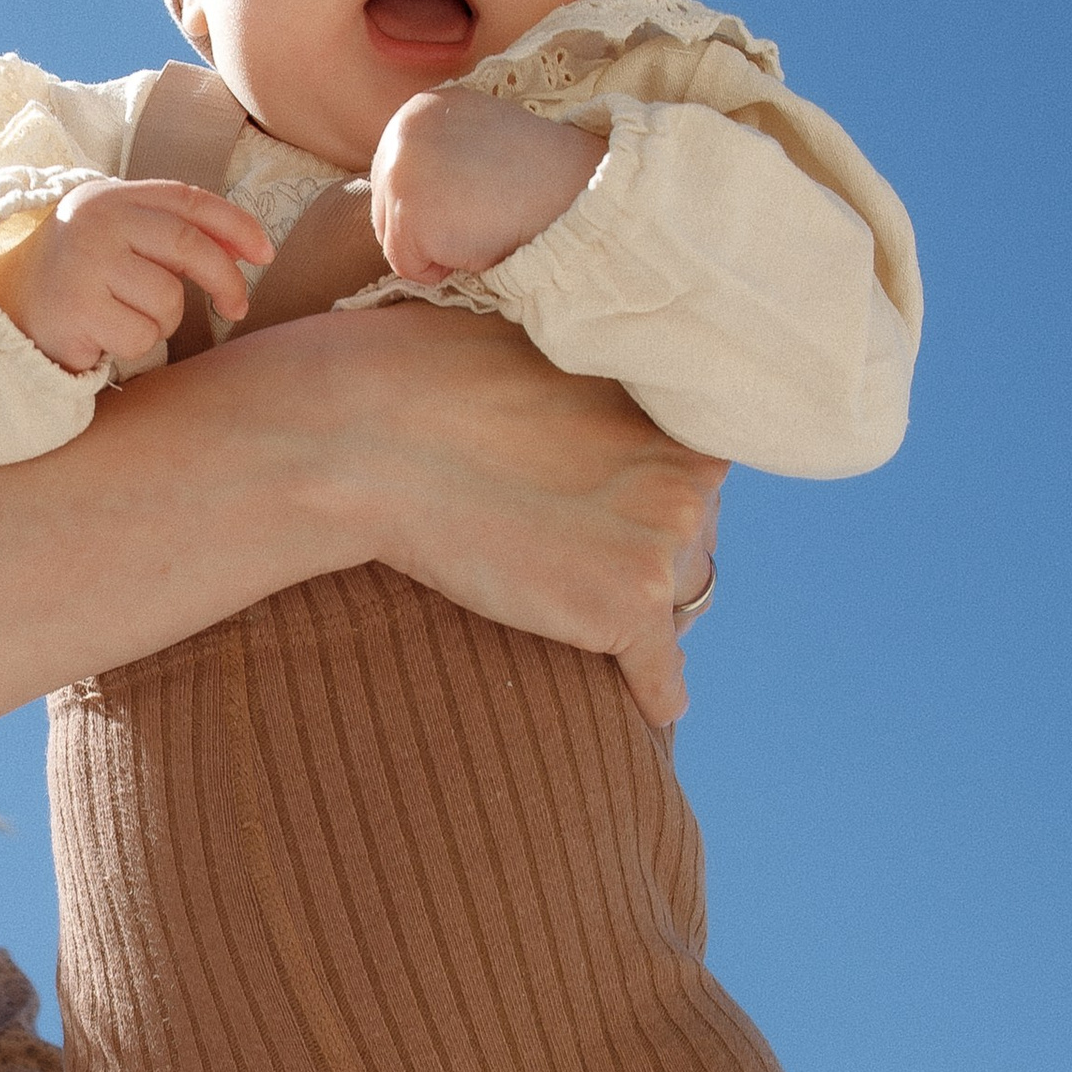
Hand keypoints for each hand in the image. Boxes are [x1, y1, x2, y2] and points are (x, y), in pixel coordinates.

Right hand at [0, 177, 273, 375]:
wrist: (6, 303)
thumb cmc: (82, 272)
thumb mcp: (121, 236)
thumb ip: (173, 232)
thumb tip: (250, 249)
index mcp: (113, 197)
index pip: (188, 200)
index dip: (235, 225)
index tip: (265, 254)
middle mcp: (97, 222)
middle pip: (187, 245)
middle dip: (224, 278)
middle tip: (236, 305)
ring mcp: (84, 265)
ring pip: (167, 300)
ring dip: (161, 320)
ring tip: (126, 316)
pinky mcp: (76, 310)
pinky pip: (139, 335)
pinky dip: (132, 344)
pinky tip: (102, 335)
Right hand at [303, 303, 724, 728]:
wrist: (376, 437)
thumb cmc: (432, 384)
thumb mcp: (545, 361)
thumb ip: (594, 397)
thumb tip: (590, 426)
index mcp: (671, 415)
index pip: (694, 481)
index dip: (649, 505)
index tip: (611, 522)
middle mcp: (689, 477)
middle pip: (693, 545)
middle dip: (650, 560)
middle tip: (587, 572)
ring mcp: (662, 544)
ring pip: (680, 606)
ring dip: (646, 619)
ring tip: (592, 628)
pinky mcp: (628, 607)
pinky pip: (663, 675)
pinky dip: (655, 693)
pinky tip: (647, 710)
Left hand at [371, 86, 602, 286]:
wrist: (573, 188)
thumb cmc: (537, 175)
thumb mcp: (477, 138)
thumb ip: (440, 152)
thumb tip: (419, 187)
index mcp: (421, 107)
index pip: (398, 179)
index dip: (439, 204)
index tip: (479, 197)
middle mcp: (401, 130)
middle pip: (387, 210)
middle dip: (432, 227)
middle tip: (484, 212)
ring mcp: (400, 171)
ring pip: (396, 241)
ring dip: (440, 248)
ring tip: (483, 222)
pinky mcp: (408, 213)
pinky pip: (409, 267)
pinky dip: (443, 269)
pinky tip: (479, 240)